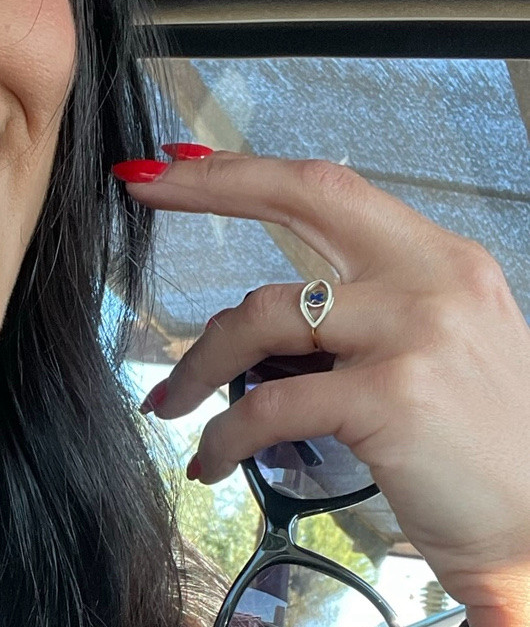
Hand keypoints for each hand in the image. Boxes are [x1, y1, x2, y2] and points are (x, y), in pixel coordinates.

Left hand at [113, 147, 529, 626]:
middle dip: (209, 184)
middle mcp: (432, 278)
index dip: (246, 171)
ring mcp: (413, 333)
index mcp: (440, 259)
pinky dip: (224, 435)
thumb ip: (370, 308)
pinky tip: (211, 461)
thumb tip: (274, 304)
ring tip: (172, 401)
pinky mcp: (391, 398)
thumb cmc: (482, 445)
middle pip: (301, 196)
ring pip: (259, 316)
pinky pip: (268, 406)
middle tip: (143, 189)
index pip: (329, 189)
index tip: (181, 165)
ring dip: (198, 363)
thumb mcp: (441, 345)